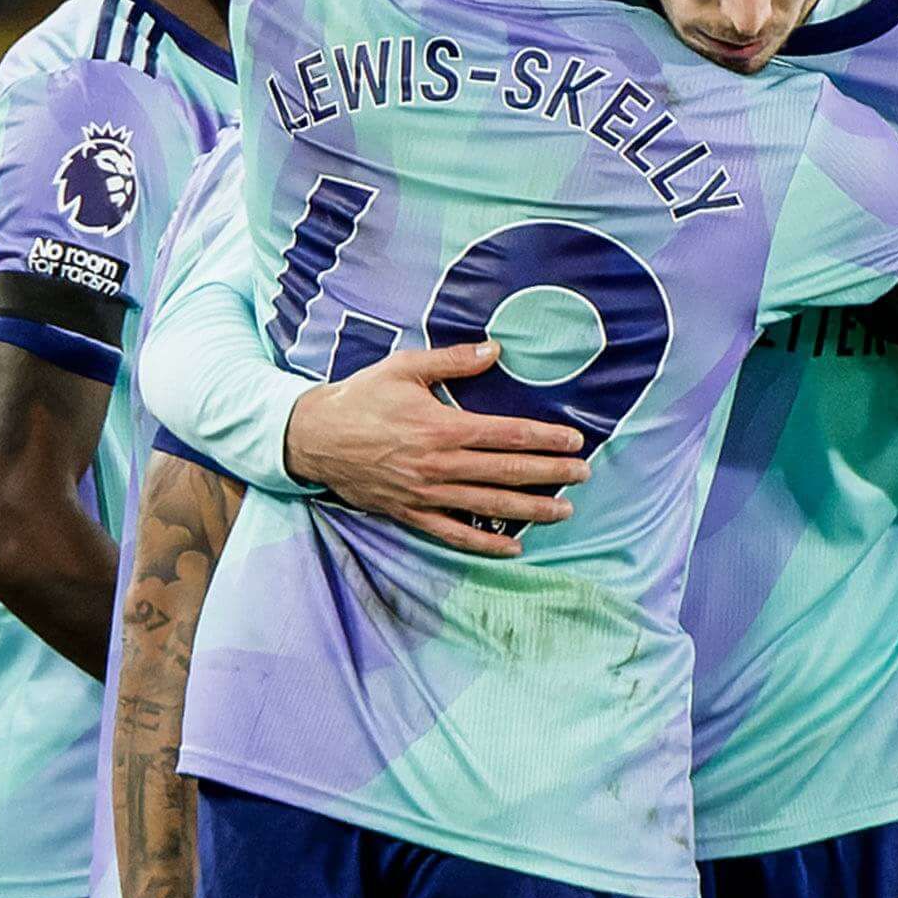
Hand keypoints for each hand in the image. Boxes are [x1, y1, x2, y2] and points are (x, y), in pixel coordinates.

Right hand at [281, 342, 586, 555]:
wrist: (313, 437)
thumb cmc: (360, 397)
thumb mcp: (403, 368)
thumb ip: (452, 361)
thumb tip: (495, 350)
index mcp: (442, 427)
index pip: (507, 434)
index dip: (544, 440)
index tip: (574, 442)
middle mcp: (439, 464)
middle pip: (507, 472)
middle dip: (550, 475)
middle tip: (584, 476)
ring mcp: (427, 493)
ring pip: (489, 506)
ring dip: (530, 510)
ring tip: (563, 511)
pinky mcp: (411, 513)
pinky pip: (454, 534)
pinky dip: (485, 544)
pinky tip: (513, 547)